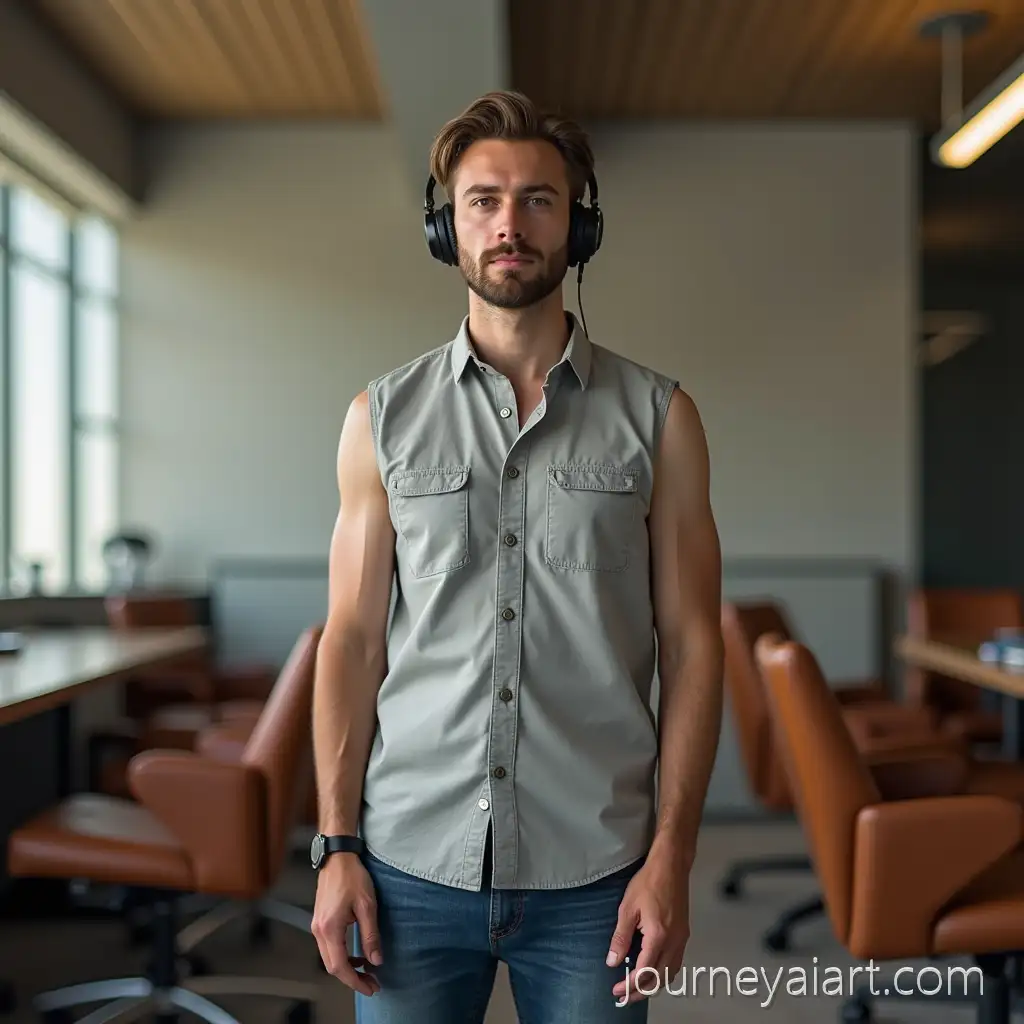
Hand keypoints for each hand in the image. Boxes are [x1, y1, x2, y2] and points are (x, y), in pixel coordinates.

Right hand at [311, 854, 382, 995]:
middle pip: (332, 966)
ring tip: (367, 971)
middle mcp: (319, 930)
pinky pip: (329, 947)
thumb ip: (371, 935)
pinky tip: (356, 955)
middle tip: (372, 983)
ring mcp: (317, 926)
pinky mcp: (320, 921)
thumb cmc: (352, 876)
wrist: (337, 857)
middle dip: (352, 978)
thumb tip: (376, 960)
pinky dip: (342, 956)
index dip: (355, 981)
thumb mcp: (367, 905)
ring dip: (347, 968)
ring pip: (330, 958)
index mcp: (330, 928)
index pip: (340, 966)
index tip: (371, 988)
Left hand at [606, 856, 689, 1004]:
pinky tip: (654, 971)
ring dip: (654, 984)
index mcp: (658, 936)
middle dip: (641, 991)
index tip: (617, 990)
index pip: (644, 972)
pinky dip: (664, 973)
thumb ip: (620, 937)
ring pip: (670, 973)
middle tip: (624, 996)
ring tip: (637, 988)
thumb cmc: (649, 882)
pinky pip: (676, 963)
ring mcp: (682, 939)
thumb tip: (613, 961)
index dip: (629, 985)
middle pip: (659, 979)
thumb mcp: (627, 908)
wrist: (671, 866)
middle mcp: (674, 941)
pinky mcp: (684, 934)